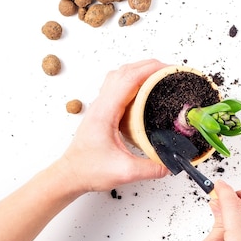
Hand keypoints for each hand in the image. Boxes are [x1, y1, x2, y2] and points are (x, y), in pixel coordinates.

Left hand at [56, 59, 169, 193]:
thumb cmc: (88, 170)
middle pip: (125, 71)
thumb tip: (171, 163)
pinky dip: (133, 81)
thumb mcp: (124, 172)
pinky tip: (144, 91)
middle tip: (170, 71)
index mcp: (105, 112)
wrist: (70, 174)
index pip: (129, 79)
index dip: (151, 70)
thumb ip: (151, 168)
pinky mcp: (102, 111)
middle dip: (149, 66)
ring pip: (120, 76)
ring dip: (139, 71)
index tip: (169, 70)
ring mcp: (100, 106)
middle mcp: (101, 104)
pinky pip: (118, 87)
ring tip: (159, 76)